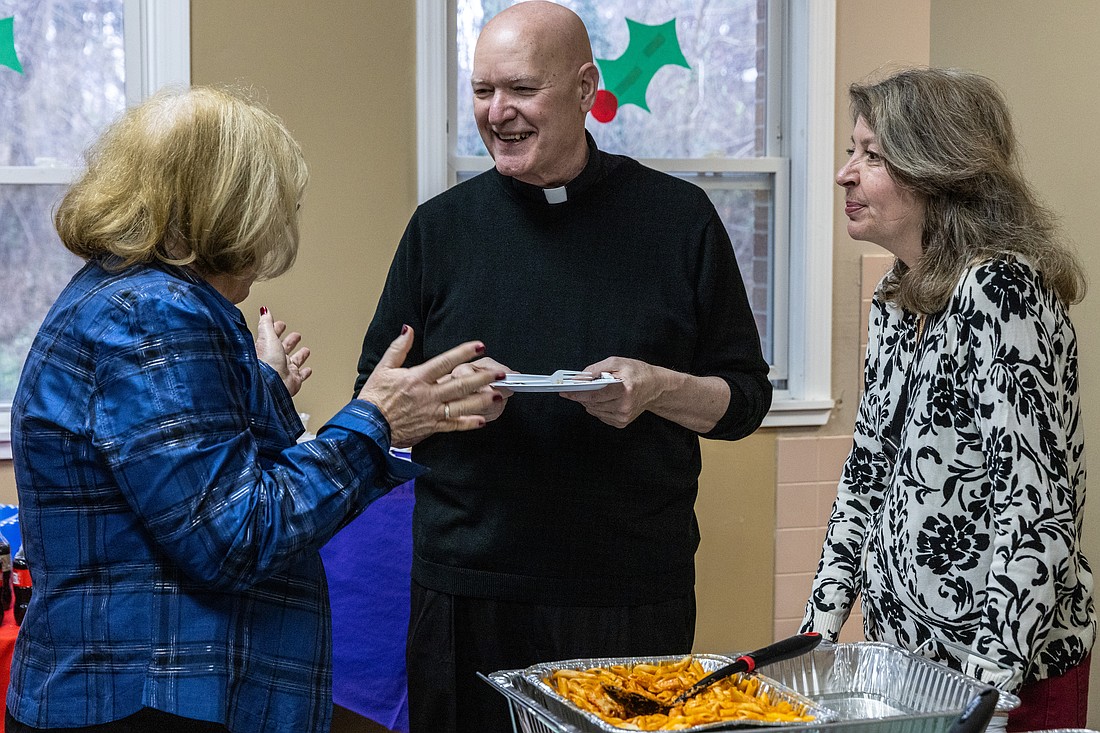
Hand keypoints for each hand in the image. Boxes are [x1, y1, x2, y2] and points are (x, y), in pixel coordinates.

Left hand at [256, 307, 311, 395]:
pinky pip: (301, 375)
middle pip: (283, 348)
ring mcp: (284, 370)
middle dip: (289, 341)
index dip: (276, 329)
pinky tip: (308, 369)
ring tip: (305, 350)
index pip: (271, 336)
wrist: (273, 384)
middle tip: (295, 335)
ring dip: (299, 355)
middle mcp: (274, 360)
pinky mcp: (293, 379)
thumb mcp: (266, 337)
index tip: (280, 323)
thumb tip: (264, 310)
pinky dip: (305, 372)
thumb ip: (266, 323)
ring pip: (294, 361)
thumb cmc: (266, 363)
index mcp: (265, 349)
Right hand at [357, 326, 501, 446]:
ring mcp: (431, 412)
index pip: (444, 362)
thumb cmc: (374, 399)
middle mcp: (427, 395)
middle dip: (482, 378)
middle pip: (460, 384)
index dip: (463, 353)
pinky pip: (454, 425)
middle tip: (499, 373)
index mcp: (417, 378)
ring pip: (462, 406)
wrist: (367, 427)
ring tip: (498, 394)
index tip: (479, 346)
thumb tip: (408, 330)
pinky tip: (483, 420)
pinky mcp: (431, 427)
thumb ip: (398, 348)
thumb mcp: (383, 368)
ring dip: (482, 400)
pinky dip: (469, 423)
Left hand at [560, 356, 665, 427]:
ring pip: (594, 411)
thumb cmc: (638, 373)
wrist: (655, 387)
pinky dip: (597, 407)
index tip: (566, 392)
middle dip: (582, 396)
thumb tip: (579, 377)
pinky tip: (603, 399)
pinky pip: (600, 415)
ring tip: (594, 391)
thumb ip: (596, 369)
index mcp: (625, 390)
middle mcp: (624, 406)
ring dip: (589, 401)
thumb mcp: (617, 362)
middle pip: (592, 404)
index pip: (595, 395)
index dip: (578, 393)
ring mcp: (623, 417)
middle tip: (577, 388)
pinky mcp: (621, 423)